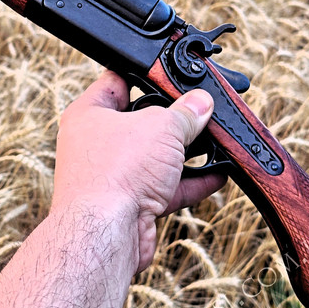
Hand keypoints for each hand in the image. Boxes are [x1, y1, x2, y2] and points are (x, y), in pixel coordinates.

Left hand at [52, 70, 226, 271]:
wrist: (105, 234)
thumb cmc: (116, 172)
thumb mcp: (162, 128)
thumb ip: (185, 113)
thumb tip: (202, 103)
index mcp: (90, 114)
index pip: (117, 81)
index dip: (145, 75)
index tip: (171, 73)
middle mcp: (97, 144)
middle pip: (142, 122)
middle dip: (174, 119)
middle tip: (202, 110)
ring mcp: (115, 175)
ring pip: (156, 157)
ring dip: (187, 153)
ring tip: (216, 142)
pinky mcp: (131, 204)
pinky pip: (166, 187)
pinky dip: (191, 182)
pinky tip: (218, 174)